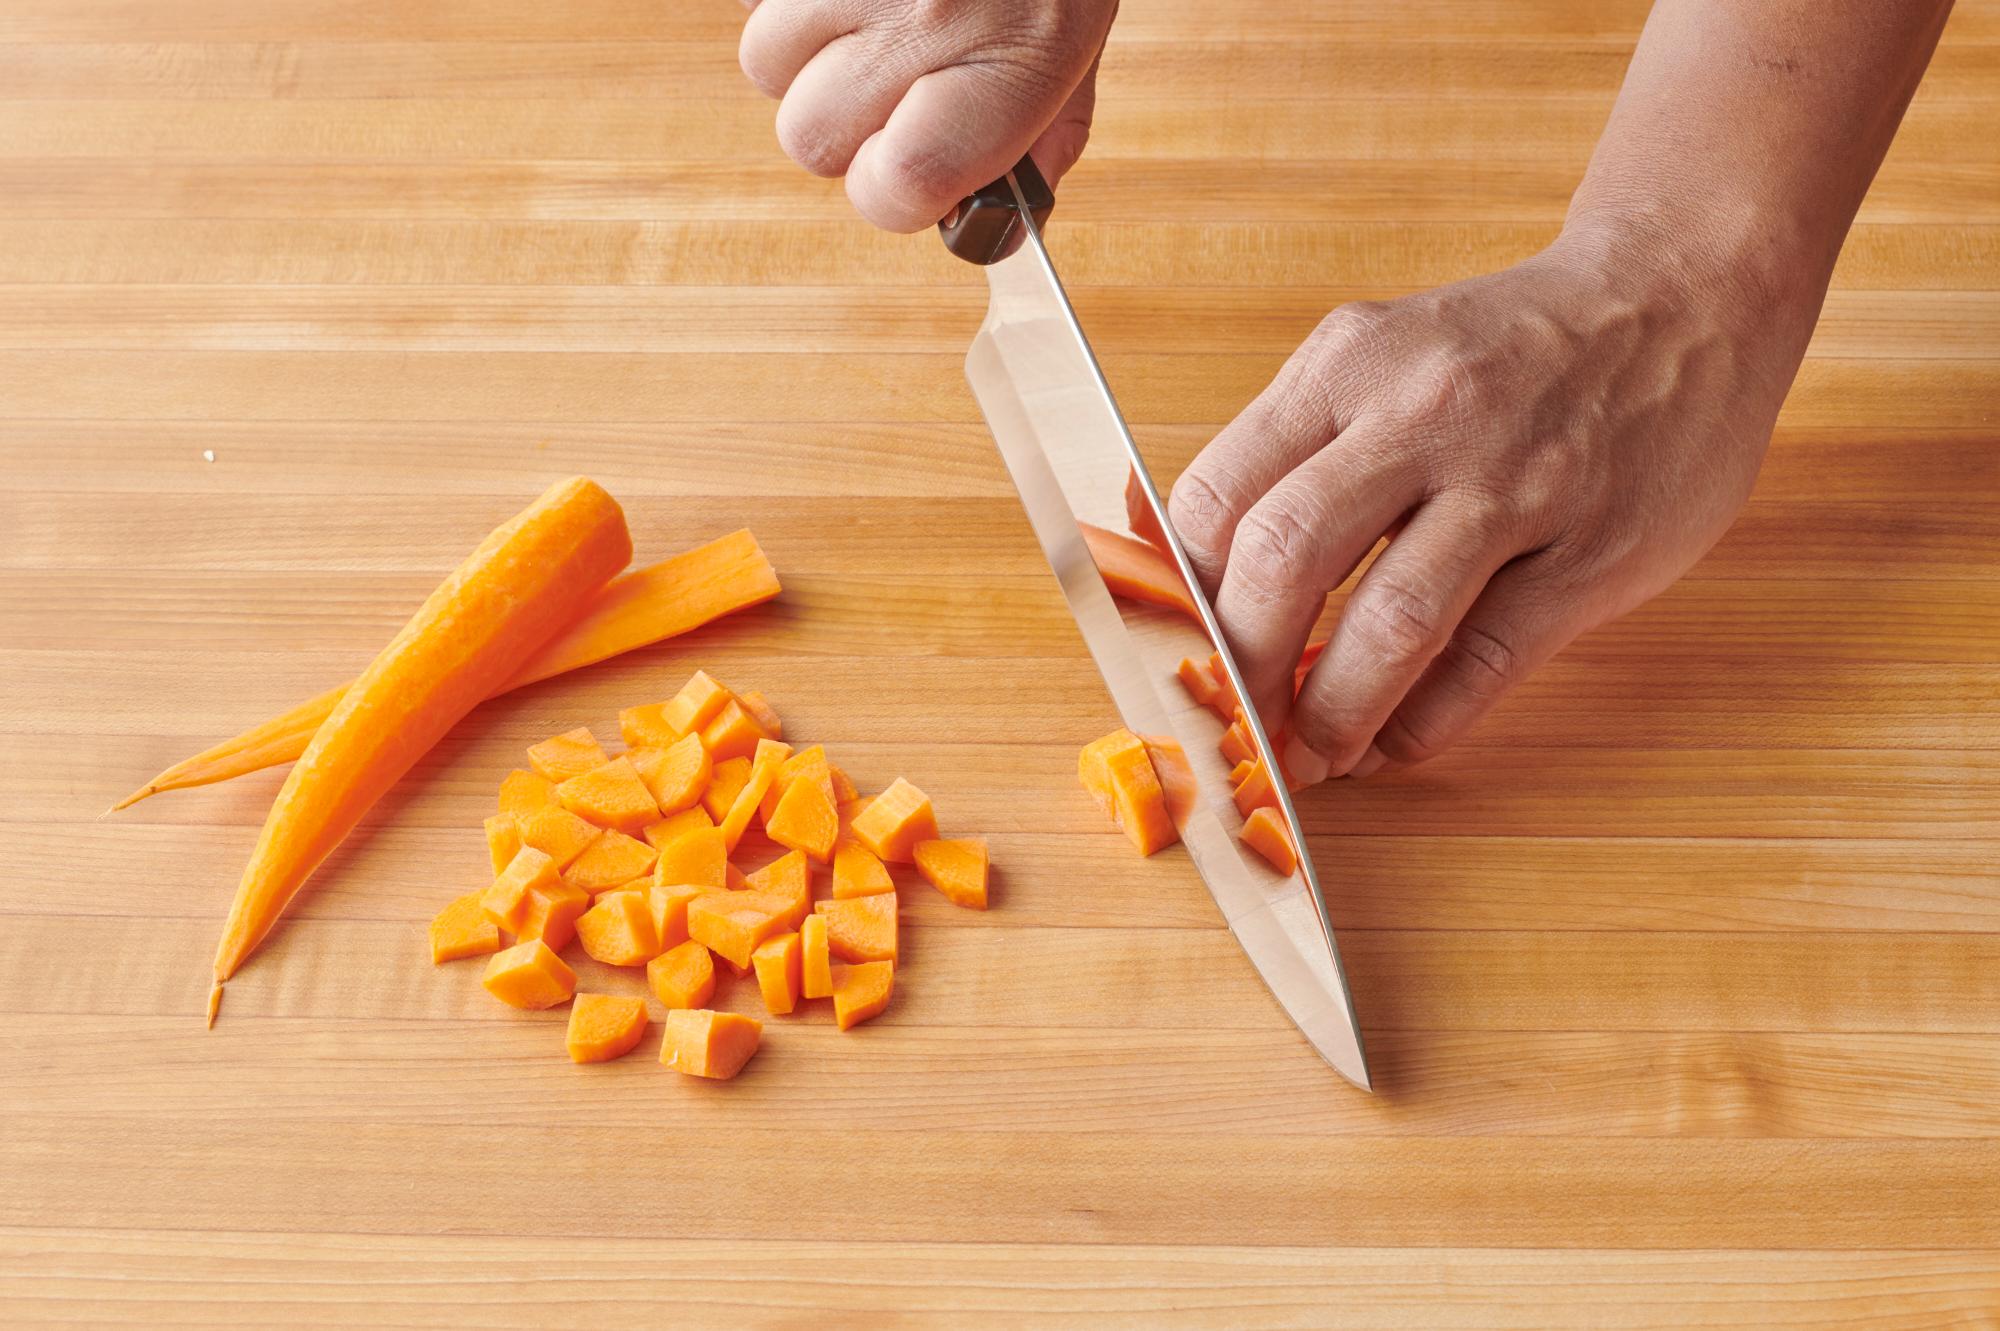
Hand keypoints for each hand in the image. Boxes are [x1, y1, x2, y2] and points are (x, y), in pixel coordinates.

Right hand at [738, 0, 1116, 231]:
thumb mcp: (1080, 46)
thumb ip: (1042, 139)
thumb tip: (991, 222)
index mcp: (1015, 58)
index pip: (901, 182)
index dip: (889, 195)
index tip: (903, 175)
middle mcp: (931, 8)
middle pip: (812, 136)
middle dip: (842, 125)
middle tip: (890, 82)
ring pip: (768, 62)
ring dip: (806, 53)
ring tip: (869, 14)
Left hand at [1169, 220, 1815, 782]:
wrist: (1682, 297)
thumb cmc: (1504, 350)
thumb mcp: (1375, 355)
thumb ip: (1282, 449)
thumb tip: (1163, 550)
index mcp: (1349, 366)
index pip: (1220, 495)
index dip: (1185, 596)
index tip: (1180, 650)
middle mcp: (1425, 416)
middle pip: (1288, 557)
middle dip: (1245, 664)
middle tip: (1236, 721)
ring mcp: (1516, 484)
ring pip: (1391, 621)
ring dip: (1333, 711)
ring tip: (1312, 755)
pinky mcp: (1591, 551)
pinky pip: (1488, 659)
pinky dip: (1425, 721)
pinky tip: (1394, 742)